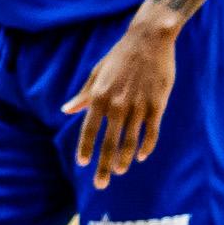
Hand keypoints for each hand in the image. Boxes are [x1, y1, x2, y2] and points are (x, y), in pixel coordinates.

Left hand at [63, 14, 177, 189]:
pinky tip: (141, 156)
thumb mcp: (96, 74)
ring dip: (123, 160)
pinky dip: (146, 146)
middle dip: (103, 166)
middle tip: (100, 184)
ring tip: (118, 172)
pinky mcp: (157, 105)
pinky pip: (151, 132)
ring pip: (130, 141)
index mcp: (99, 98)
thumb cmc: (119, 56)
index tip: (83, 164)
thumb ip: (84, 96)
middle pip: (108, 143)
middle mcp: (117, 105)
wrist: (149, 40)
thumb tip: (66, 111)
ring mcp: (138, 106)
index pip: (89, 131)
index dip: (86, 149)